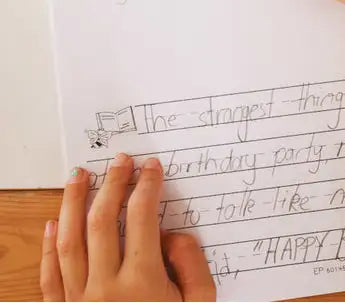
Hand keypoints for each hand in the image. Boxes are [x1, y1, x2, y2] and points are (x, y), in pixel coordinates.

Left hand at [40, 155, 214, 301]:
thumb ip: (191, 264)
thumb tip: (172, 234)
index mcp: (142, 282)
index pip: (140, 218)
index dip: (146, 186)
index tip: (151, 167)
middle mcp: (105, 288)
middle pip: (100, 222)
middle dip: (111, 184)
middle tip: (119, 160)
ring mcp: (79, 302)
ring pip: (68, 242)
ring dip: (71, 204)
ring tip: (79, 176)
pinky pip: (49, 277)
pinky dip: (49, 247)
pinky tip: (53, 223)